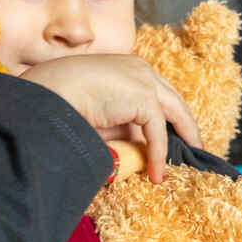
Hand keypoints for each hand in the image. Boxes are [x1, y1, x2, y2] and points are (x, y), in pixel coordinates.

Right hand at [20, 55, 200, 182]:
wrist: (48, 93)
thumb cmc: (62, 100)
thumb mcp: (98, 111)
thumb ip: (120, 123)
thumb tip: (137, 147)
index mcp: (127, 66)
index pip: (157, 90)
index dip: (168, 113)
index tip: (174, 133)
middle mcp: (140, 68)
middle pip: (174, 99)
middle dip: (185, 124)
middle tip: (193, 145)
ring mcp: (143, 79)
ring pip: (174, 112)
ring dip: (184, 137)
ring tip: (189, 159)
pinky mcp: (143, 97)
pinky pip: (158, 132)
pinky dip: (158, 155)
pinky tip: (156, 174)